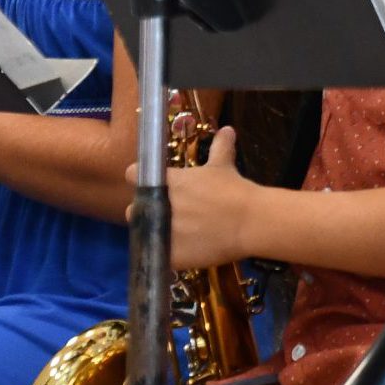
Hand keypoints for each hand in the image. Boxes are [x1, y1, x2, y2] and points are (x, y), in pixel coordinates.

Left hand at [137, 126, 257, 269]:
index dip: (140, 178)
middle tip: (167, 210)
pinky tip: (182, 248)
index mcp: (166, 182)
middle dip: (146, 209)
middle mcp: (157, 207)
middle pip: (135, 208)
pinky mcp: (170, 255)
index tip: (151, 183)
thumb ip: (220, 147)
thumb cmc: (234, 190)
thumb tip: (227, 129)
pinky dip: (166, 253)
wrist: (250, 222)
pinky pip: (158, 254)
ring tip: (175, 232)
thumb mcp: (224, 166)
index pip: (133, 175)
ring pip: (144, 232)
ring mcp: (162, 233)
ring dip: (154, 231)